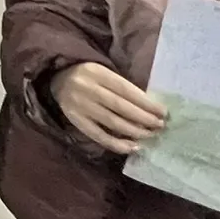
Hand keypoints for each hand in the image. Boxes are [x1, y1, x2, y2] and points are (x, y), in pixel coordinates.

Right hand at [50, 62, 166, 154]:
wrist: (56, 78)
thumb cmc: (88, 75)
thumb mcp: (103, 71)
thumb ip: (121, 86)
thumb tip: (149, 107)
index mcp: (97, 73)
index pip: (127, 90)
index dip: (147, 103)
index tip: (163, 112)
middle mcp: (88, 89)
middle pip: (121, 107)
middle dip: (144, 118)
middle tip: (160, 126)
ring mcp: (81, 106)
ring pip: (113, 122)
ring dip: (135, 131)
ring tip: (150, 135)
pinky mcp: (76, 121)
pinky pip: (99, 135)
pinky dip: (117, 143)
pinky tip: (132, 147)